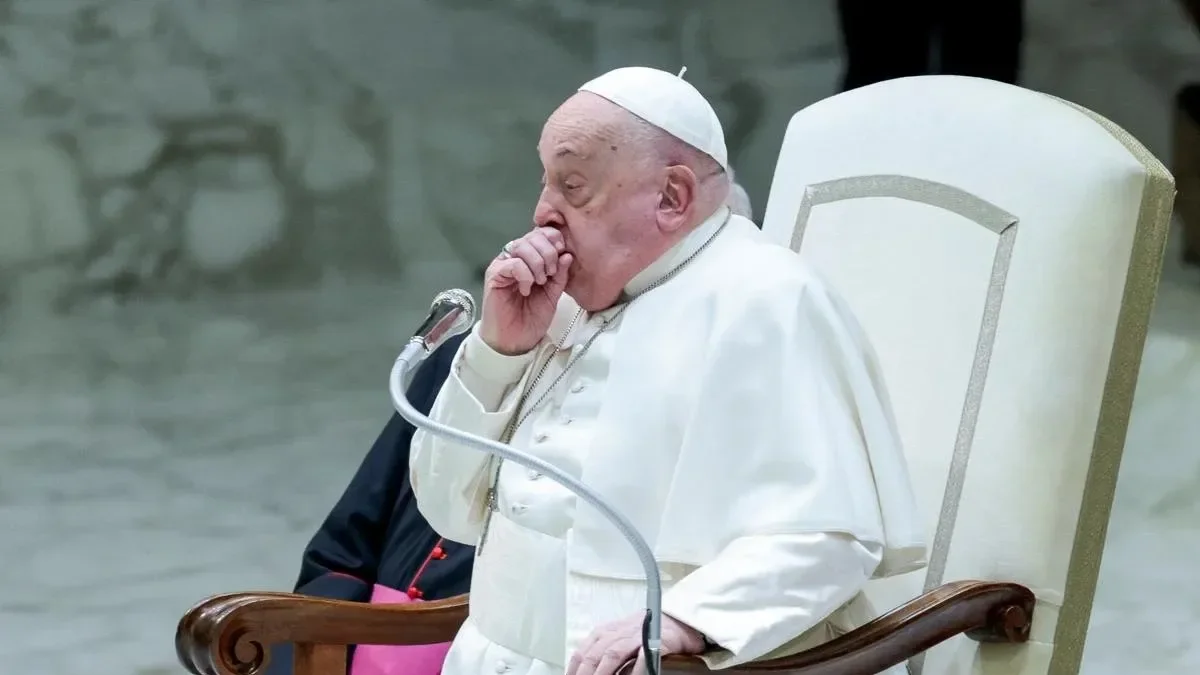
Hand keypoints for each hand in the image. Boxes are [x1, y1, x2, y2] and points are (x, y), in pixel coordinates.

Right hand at [479, 227, 572, 354]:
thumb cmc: (532, 317)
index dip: (554, 239)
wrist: (516, 340)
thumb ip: (560, 274)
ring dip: (537, 263)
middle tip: (551, 274)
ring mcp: (504, 265)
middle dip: (548, 253)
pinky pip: (513, 263)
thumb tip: (567, 254)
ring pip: (522, 246)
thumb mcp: (553, 294)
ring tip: (540, 282)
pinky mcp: (494, 275)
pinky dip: (525, 274)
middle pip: (532, 236)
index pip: (541, 234)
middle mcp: (516, 257)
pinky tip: (526, 289)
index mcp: (531, 258)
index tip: (562, 254)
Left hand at [566, 613, 705, 674]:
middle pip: (594, 655)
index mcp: (605, 632)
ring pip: (612, 655)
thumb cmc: (644, 632)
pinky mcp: (654, 641)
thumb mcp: (618, 640)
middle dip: (585, 674)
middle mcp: (617, 632)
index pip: (581, 653)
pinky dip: (634, 670)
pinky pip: (641, 657)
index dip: (573, 670)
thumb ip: (602, 654)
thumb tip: (588, 671)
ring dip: (602, 673)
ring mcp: (635, 636)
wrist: (675, 621)